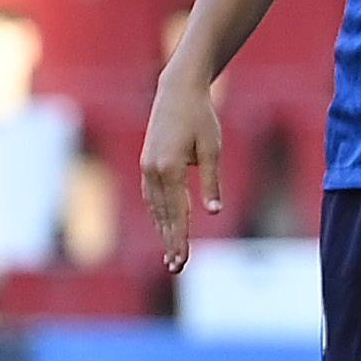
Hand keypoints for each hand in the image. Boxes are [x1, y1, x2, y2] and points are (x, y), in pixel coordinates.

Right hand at [140, 73, 225, 272]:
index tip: (183, 261)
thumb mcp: (212, 148)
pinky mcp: (147, 163)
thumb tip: (213, 212)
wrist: (177, 92)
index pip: (177, 213)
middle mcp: (153, 172)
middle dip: (171, 242)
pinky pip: (152, 195)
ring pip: (155, 207)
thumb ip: (212, 181)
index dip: (181, 239)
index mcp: (170, 169)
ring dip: (163, 230)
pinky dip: (158, 213)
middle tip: (177, 268)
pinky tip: (164, 226)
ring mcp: (146, 168)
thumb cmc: (201, 118)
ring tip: (172, 254)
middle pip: (163, 215)